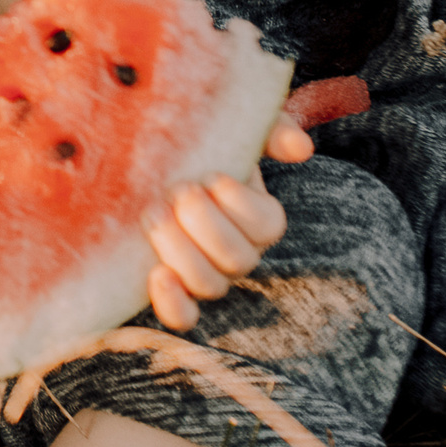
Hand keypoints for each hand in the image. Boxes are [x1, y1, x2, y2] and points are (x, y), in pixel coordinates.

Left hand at [144, 115, 307, 330]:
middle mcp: (237, 252)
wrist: (146, 163)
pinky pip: (182, 317)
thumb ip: (270, 130)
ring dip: (180, 251)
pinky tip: (156, 274)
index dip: (241, 205)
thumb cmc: (198, 145)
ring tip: (152, 213)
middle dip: (206, 224)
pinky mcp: (172, 290)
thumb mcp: (235, 129)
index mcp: (258, 217)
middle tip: (178, 190)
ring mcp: (206, 275)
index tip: (212, 175)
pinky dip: (172, 302)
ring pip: (210, 286)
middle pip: (238, 259)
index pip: (267, 226)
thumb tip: (300, 147)